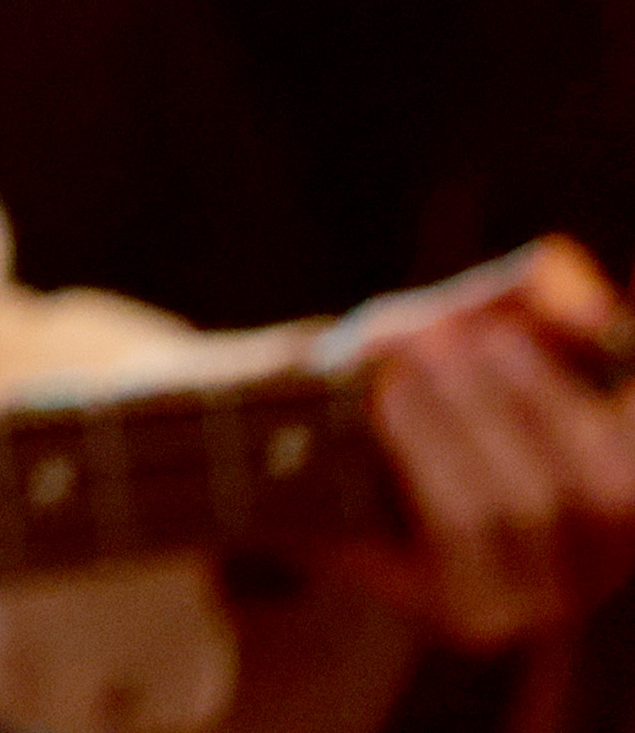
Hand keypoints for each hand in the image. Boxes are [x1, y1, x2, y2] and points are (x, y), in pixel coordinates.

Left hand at [331, 236, 634, 646]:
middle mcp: (604, 555)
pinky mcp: (473, 614)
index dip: (618, 385)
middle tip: (470, 336)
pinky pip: (464, 534)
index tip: (571, 317)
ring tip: (416, 356)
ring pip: (530, 508)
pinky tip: (391, 399)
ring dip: (470, 417)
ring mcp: (544, 597)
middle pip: (608, 489)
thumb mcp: (454, 330)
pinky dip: (431, 451)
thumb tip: (563, 276)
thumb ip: (510, 303)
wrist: (288, 455)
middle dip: (538, 400)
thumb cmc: (397, 384)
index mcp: (621, 487)